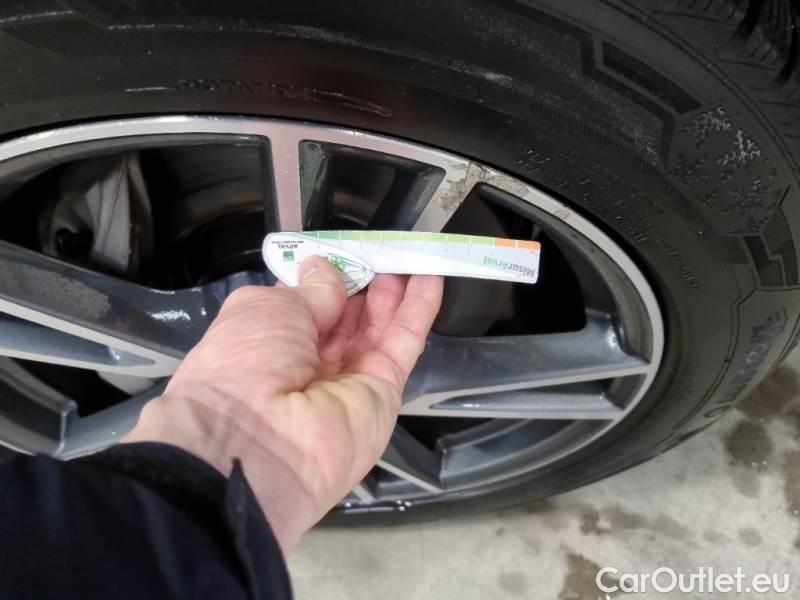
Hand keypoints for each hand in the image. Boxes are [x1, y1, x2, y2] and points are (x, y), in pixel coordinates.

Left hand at [124, 257, 442, 551]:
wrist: (257, 444)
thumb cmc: (244, 364)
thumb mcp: (266, 309)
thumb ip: (307, 289)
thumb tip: (325, 269)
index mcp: (271, 341)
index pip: (308, 303)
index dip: (329, 275)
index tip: (348, 250)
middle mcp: (309, 363)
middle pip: (347, 316)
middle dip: (366, 280)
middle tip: (386, 248)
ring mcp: (349, 379)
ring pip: (379, 328)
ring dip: (395, 290)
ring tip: (412, 253)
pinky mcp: (384, 392)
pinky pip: (403, 345)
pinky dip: (417, 310)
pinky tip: (430, 276)